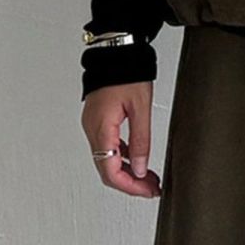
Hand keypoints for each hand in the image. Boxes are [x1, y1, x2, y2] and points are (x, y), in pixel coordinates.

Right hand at [81, 82, 162, 197]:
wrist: (116, 52)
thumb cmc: (127, 74)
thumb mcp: (141, 109)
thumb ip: (141, 142)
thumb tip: (142, 169)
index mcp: (101, 128)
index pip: (110, 171)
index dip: (130, 187)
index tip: (148, 192)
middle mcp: (93, 130)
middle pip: (107, 171)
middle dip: (130, 184)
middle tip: (152, 189)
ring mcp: (93, 126)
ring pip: (107, 162)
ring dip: (128, 173)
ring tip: (149, 178)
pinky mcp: (98, 122)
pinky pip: (109, 149)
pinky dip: (124, 160)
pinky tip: (139, 161)